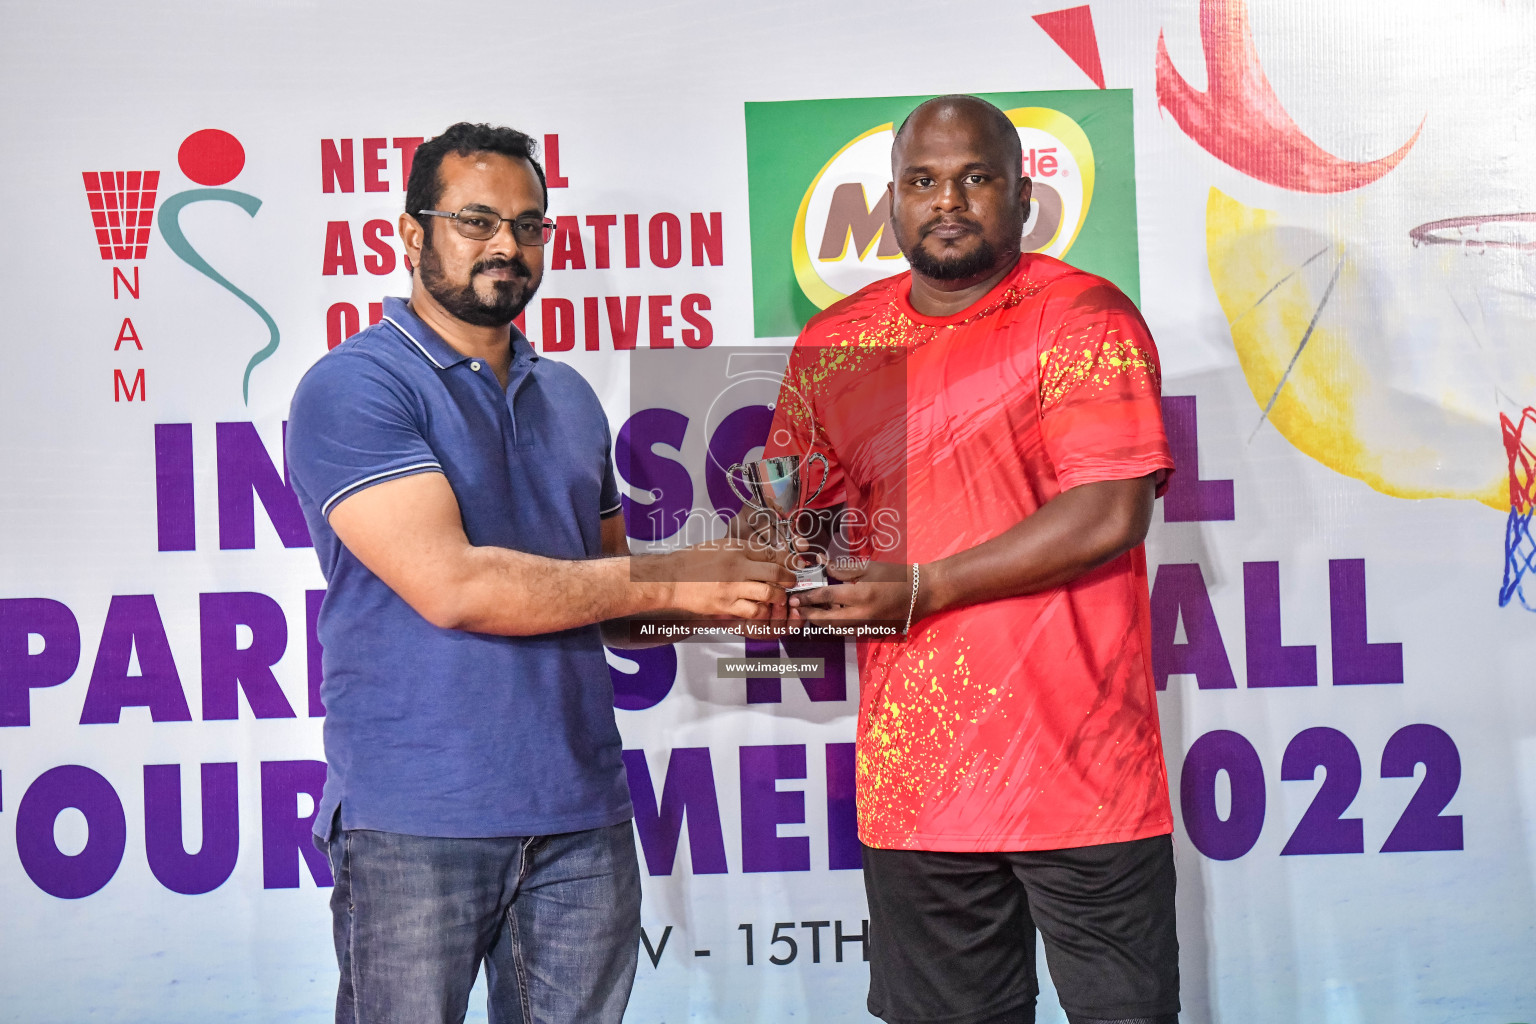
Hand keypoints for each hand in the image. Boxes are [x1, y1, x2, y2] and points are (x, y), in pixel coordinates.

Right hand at [639, 538, 796, 619]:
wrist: (670, 579)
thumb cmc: (692, 562)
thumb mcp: (719, 546)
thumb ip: (741, 550)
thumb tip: (764, 555)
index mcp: (736, 548)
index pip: (771, 552)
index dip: (786, 559)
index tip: (792, 564)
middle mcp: (737, 566)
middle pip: (775, 572)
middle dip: (789, 578)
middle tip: (791, 581)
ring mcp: (733, 587)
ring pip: (769, 593)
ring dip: (779, 596)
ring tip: (779, 597)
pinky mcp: (726, 605)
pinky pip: (754, 610)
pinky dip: (762, 611)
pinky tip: (762, 609)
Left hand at [790, 559, 915, 632]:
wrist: (923, 593)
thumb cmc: (897, 575)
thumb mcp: (870, 567)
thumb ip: (844, 569)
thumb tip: (823, 565)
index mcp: (861, 595)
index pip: (827, 597)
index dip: (808, 598)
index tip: (795, 598)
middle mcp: (863, 615)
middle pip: (827, 621)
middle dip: (809, 616)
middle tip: (796, 611)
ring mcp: (869, 627)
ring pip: (837, 630)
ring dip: (822, 623)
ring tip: (811, 614)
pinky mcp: (875, 633)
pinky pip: (850, 632)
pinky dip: (838, 626)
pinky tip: (832, 617)